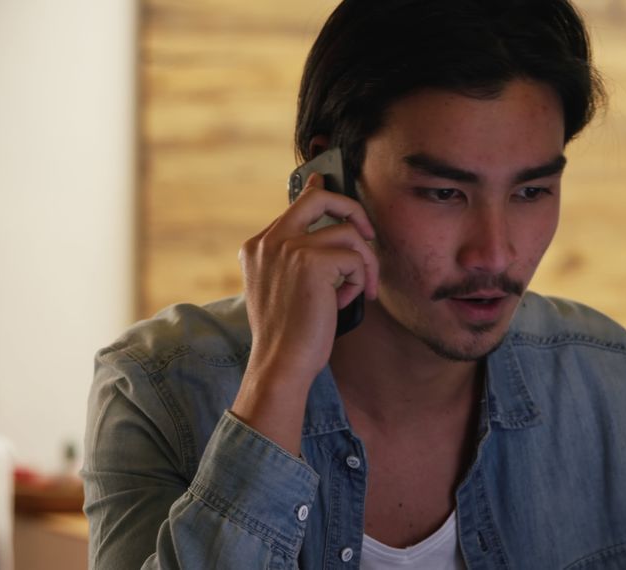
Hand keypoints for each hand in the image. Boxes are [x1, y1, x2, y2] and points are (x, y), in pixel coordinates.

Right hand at [233, 173, 378, 452]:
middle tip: (368, 233)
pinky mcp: (311, 262)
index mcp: (257, 247)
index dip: (319, 192)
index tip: (325, 180)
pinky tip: (346, 302)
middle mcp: (269, 241)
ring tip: (359, 291)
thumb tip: (333, 237)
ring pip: (348, 233)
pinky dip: (360, 280)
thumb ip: (298, 261)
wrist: (281, 363)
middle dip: (353, 209)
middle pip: (320, 197)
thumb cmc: (288, 336)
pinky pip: (354, 257)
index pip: (296, 205)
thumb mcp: (285, 290)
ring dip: (364, 263)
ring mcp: (288, 248)